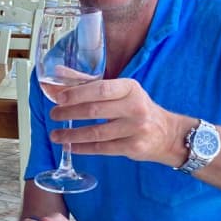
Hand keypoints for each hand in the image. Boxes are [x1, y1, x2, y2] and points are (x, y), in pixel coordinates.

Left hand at [48, 79, 187, 166]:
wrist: (166, 133)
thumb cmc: (136, 108)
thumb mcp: (120, 91)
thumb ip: (88, 82)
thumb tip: (58, 71)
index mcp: (130, 88)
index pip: (101, 88)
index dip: (77, 93)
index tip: (59, 98)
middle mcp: (135, 107)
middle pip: (95, 110)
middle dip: (69, 113)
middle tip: (54, 115)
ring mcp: (135, 128)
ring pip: (96, 132)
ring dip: (71, 135)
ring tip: (55, 135)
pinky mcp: (134, 147)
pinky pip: (102, 148)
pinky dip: (83, 148)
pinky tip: (70, 147)